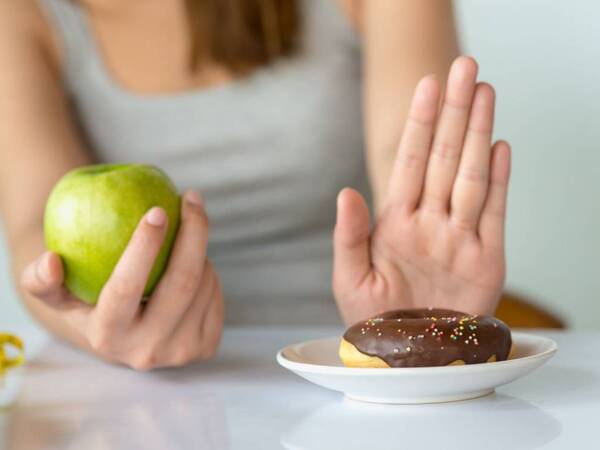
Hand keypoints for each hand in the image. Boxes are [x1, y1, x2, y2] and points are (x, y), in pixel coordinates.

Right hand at [21, 191, 223, 369]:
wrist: (126, 339)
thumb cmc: (89, 301)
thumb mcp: (58, 294)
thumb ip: (42, 280)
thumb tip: (51, 260)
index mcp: (107, 337)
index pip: (126, 288)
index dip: (144, 247)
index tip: (157, 210)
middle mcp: (147, 350)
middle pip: (182, 283)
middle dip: (193, 232)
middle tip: (191, 197)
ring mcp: (181, 352)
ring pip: (203, 283)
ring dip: (198, 250)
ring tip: (184, 236)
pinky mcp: (206, 347)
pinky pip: (216, 293)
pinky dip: (208, 269)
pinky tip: (194, 262)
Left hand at [333, 56, 510, 324]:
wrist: (407, 357)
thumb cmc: (373, 321)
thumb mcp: (350, 279)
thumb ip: (349, 235)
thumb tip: (345, 190)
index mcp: (395, 223)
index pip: (408, 162)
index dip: (418, 123)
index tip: (425, 86)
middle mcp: (429, 222)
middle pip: (443, 157)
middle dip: (453, 112)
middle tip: (464, 68)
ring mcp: (459, 237)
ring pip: (470, 175)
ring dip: (477, 134)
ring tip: (484, 92)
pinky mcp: (486, 259)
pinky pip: (494, 212)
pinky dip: (498, 180)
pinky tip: (498, 147)